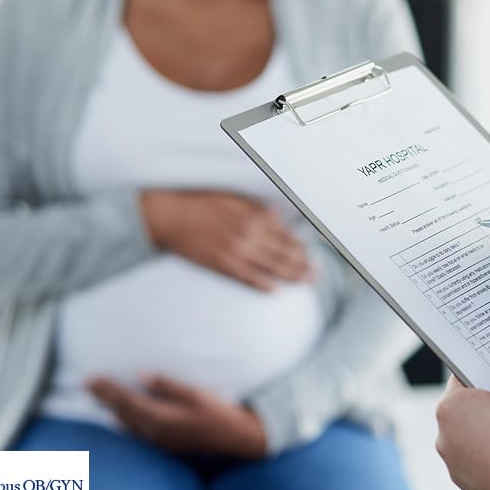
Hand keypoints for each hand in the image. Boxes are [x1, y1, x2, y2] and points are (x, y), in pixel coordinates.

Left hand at [89, 375, 266, 457]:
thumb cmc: (217, 411)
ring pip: (127, 424)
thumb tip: (141, 375)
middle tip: (85, 383)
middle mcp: (156, 432)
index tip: (91, 378)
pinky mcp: (166, 443)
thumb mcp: (194, 393)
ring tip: (97, 398)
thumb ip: (166, 385)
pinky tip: (118, 420)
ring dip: (111, 409)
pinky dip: (124, 424)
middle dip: (103, 397)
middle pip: (122, 413)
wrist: (235, 437)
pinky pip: (137, 433)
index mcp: (161, 418)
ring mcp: (160, 440)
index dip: (107, 390)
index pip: (126, 401)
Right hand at [140, 190, 311, 290]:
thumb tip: (278, 215)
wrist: (171, 216)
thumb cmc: (201, 204)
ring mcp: (235, 251)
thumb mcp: (233, 199)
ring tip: (305, 283)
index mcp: (253, 216)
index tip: (312, 256)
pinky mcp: (221, 264)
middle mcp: (249, 234)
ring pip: (270, 266)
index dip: (301, 247)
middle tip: (317, 275)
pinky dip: (261, 283)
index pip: (285, 235)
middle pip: (283, 253)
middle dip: (302, 265)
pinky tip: (275, 290)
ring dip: (290, 275)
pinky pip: (246, 277)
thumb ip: (257, 209)